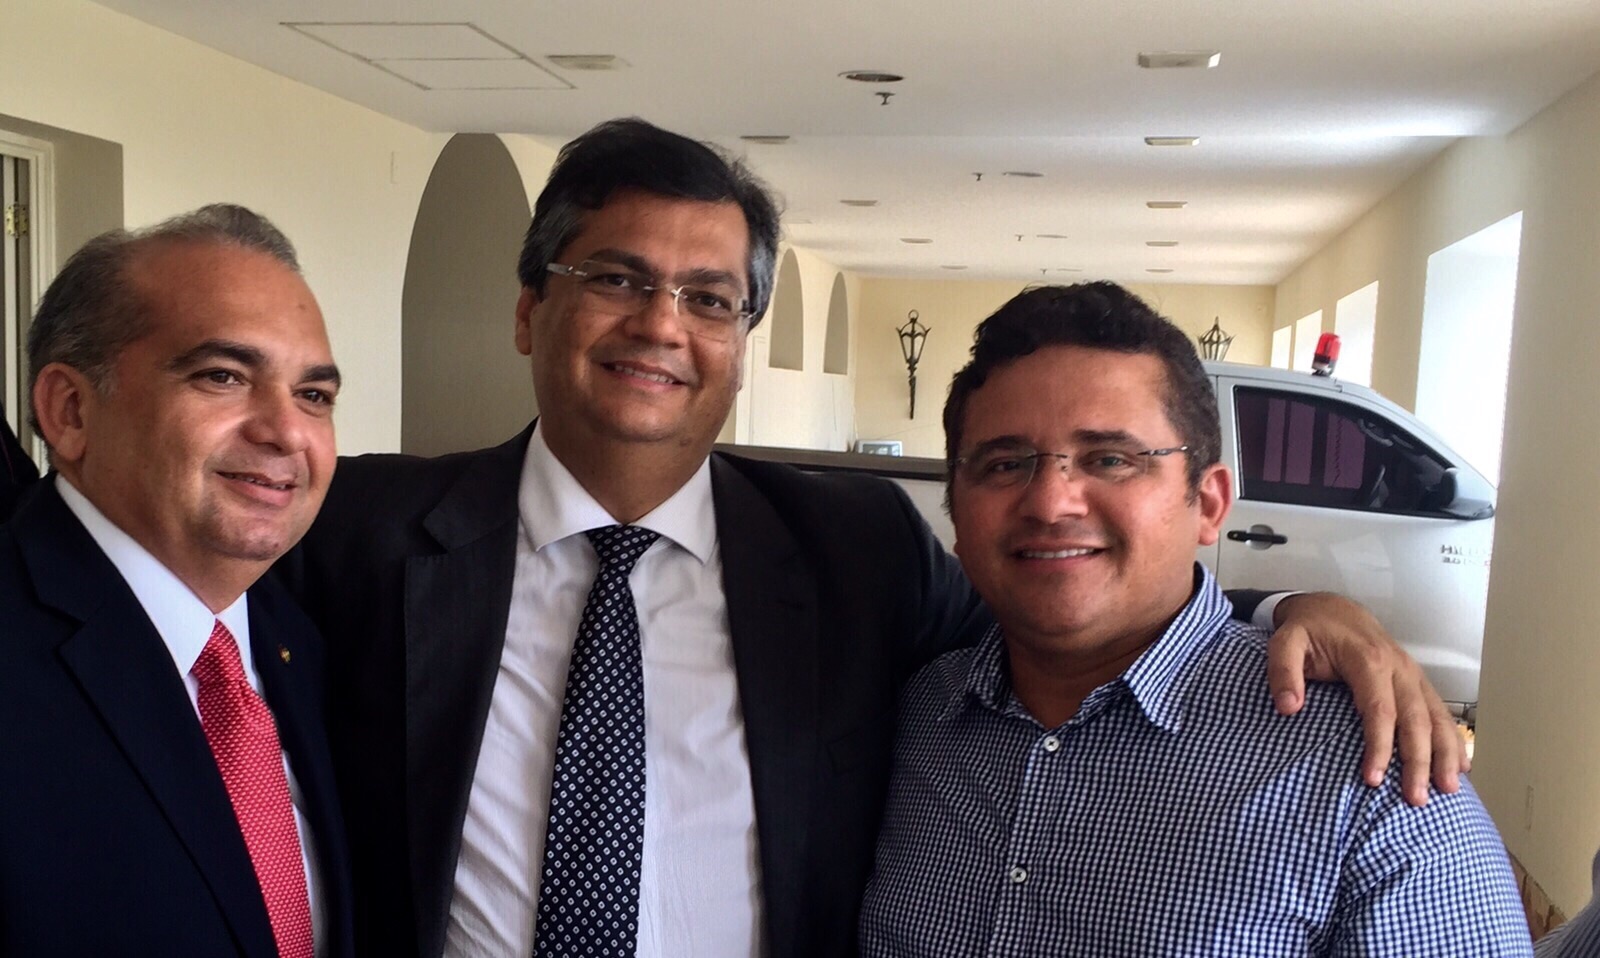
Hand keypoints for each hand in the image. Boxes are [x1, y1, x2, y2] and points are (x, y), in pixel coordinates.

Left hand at [1264, 592, 1466, 806]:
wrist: (1331, 609)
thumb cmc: (1309, 630)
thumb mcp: (1284, 641)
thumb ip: (1283, 671)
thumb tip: (1288, 706)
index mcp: (1368, 660)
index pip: (1380, 709)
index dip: (1379, 746)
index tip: (1373, 778)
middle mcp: (1398, 667)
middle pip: (1415, 719)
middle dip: (1418, 760)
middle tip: (1415, 798)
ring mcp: (1412, 673)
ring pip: (1436, 716)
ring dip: (1445, 754)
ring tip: (1449, 789)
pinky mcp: (1417, 680)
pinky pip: (1441, 711)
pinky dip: (1453, 738)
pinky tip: (1462, 765)